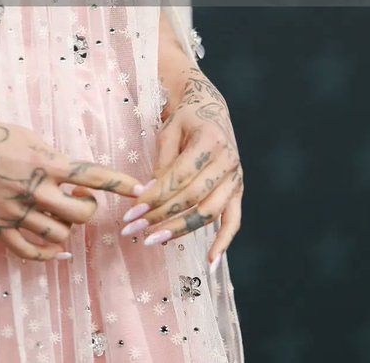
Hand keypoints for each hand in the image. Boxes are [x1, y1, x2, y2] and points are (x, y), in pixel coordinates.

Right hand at [0, 107, 151, 262]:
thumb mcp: (23, 135)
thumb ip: (50, 156)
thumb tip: (70, 174)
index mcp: (43, 161)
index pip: (91, 175)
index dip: (119, 184)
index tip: (140, 189)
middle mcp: (34, 189)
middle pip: (81, 213)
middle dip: (88, 208)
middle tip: (80, 198)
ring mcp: (15, 212)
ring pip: (61, 234)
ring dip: (67, 226)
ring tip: (58, 213)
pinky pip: (32, 251)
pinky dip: (49, 254)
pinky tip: (56, 249)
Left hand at [119, 65, 242, 268]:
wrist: (210, 108)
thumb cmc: (185, 118)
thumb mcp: (169, 131)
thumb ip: (162, 163)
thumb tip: (148, 196)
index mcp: (210, 140)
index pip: (179, 176)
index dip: (155, 196)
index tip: (132, 212)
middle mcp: (227, 160)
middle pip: (193, 197)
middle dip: (161, 216)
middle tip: (133, 229)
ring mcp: (235, 178)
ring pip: (209, 213)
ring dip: (180, 230)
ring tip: (153, 241)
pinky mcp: (238, 191)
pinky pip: (233, 221)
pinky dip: (224, 242)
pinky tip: (211, 262)